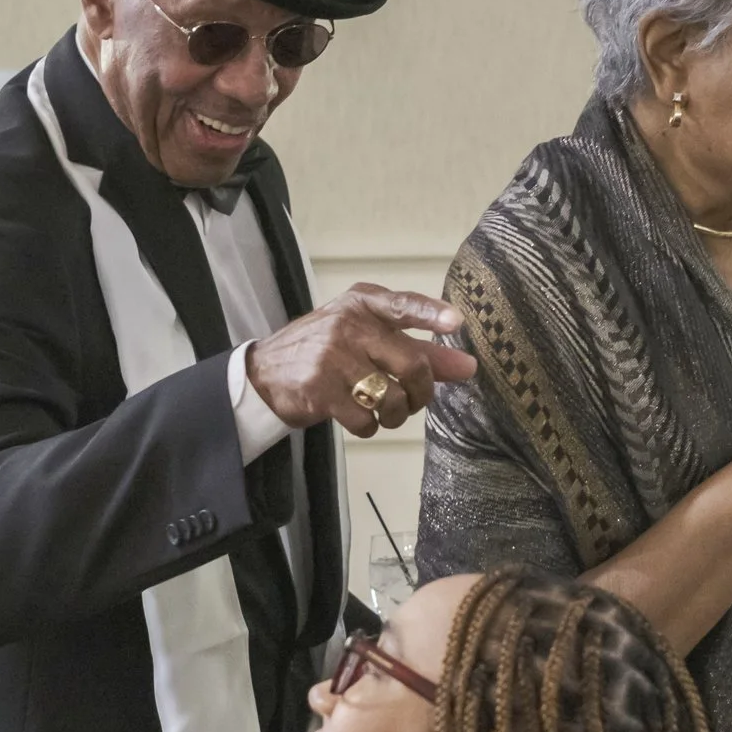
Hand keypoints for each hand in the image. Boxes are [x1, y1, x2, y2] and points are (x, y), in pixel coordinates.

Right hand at [246, 285, 478, 438]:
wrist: (264, 372)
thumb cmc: (326, 351)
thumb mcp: (367, 338)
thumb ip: (418, 350)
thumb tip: (467, 367)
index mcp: (362, 304)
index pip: (402, 304)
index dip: (430, 314)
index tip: (456, 322)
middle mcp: (348, 324)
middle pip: (411, 365)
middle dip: (421, 393)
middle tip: (414, 400)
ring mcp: (333, 358)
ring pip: (392, 397)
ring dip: (396, 414)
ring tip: (384, 411)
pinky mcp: (321, 390)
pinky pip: (367, 420)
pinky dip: (371, 427)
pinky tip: (359, 418)